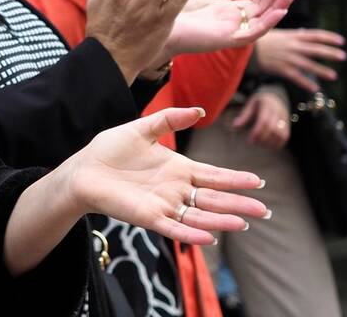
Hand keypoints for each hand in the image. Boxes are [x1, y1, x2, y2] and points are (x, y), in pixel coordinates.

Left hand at [59, 107, 267, 244]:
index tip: (258, 181)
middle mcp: (176, 189)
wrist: (83, 170)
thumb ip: (169, 120)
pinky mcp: (148, 217)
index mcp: (177, 169)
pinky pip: (174, 228)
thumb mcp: (141, 129)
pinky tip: (210, 237)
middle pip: (213, 198)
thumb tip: (200, 110)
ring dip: (221, 220)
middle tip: (264, 210)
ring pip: (199, 215)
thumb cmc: (109, 150)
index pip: (213, 175)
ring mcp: (164, 205)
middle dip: (238, 204)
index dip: (235, 179)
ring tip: (243, 223)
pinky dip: (191, 233)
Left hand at [163, 0, 295, 57]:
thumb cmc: (170, 8)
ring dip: (278, 5)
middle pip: (263, 7)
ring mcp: (231, 31)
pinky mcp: (226, 40)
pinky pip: (254, 33)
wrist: (154, 24)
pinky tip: (279, 10)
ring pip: (263, 20)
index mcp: (226, 11)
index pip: (256, 0)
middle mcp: (232, 22)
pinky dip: (268, 22)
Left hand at [232, 91, 290, 149]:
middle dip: (262, 138)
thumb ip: (244, 115)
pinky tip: (269, 146)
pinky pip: (286, 136)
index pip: (264, 120)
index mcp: (267, 104)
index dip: (257, 132)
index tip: (249, 140)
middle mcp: (278, 111)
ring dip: (271, 142)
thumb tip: (235, 126)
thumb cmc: (260, 101)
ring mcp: (285, 118)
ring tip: (261, 144)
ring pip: (282, 134)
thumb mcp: (250, 104)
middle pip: (273, 128)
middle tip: (253, 142)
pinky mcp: (288, 124)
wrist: (276, 96)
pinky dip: (279, 143)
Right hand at [255, 27, 346, 90]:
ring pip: (308, 65)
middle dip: (330, 53)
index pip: (315, 35)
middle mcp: (292, 46)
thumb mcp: (277, 33)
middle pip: (315, 49)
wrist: (246, 48)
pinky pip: (296, 77)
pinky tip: (315, 88)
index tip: (341, 41)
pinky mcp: (281, 69)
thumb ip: (292, 34)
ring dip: (322, 70)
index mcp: (292, 36)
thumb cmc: (261, 39)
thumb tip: (305, 33)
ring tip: (333, 76)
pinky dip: (306, 83)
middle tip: (343, 56)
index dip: (329, 37)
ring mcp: (287, 58)